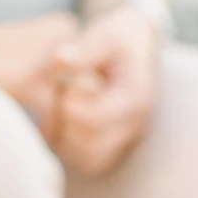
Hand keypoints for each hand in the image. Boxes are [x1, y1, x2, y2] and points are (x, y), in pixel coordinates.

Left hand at [52, 4, 158, 175]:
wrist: (138, 45)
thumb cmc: (119, 38)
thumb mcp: (105, 35)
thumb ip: (84, 48)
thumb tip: (60, 59)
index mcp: (134, 99)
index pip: (92, 119)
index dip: (67, 106)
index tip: (63, 84)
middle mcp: (135, 124)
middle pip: (89, 145)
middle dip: (65, 124)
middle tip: (59, 99)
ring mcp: (128, 137)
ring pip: (89, 160)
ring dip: (66, 141)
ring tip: (61, 113)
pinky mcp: (118, 145)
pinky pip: (91, 163)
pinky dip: (72, 150)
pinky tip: (65, 126)